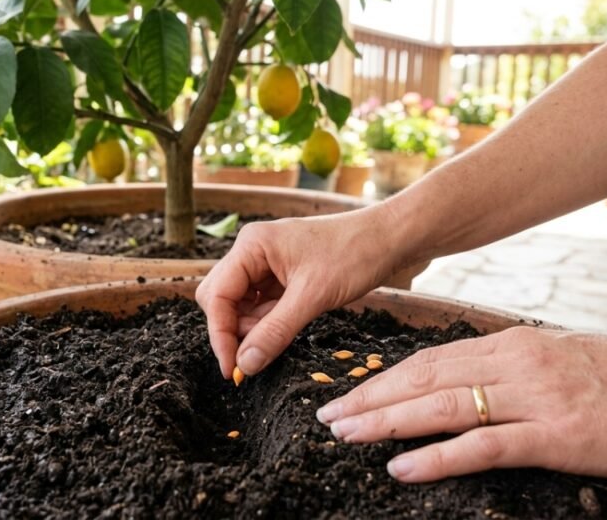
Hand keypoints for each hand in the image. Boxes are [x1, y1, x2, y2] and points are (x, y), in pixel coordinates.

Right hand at [196, 207, 402, 378]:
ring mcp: (267, 264)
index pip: (216, 295)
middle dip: (233, 330)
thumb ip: (275, 331)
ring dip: (252, 329)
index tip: (232, 368)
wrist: (390, 238)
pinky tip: (285, 331)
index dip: (220, 334)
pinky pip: (261, 305)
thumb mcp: (313, 297)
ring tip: (276, 342)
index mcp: (252, 246)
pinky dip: (267, 323)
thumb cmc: (355, 253)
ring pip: (240, 305)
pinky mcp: (282, 276)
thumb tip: (245, 365)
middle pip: (221, 299)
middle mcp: (253, 252)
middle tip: (253, 357)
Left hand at [315, 326, 606, 482]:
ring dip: (386, 421)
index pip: (432, 358)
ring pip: (443, 405)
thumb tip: (468, 383)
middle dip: (370, 397)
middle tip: (327, 415)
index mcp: (516, 344)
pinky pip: (484, 445)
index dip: (384, 377)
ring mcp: (537, 398)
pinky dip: (437, 456)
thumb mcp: (564, 363)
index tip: (349, 392)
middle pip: (424, 377)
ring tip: (344, 434)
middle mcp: (518, 363)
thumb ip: (515, 370)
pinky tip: (401, 466)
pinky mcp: (559, 437)